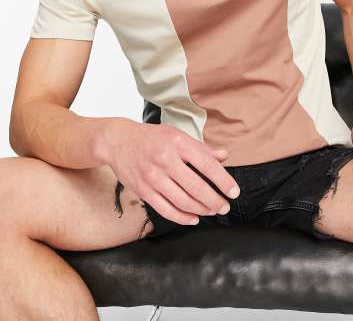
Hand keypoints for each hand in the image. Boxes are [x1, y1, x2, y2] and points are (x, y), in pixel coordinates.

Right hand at [102, 119, 239, 225]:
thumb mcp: (177, 135)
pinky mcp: (143, 191)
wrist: (118, 141)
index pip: (207, 165)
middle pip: (196, 187)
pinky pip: (166, 210)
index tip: (234, 192)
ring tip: (212, 211)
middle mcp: (166, 160)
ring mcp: (153, 177)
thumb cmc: (152, 137)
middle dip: (214, 201)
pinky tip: (193, 218)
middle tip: (225, 207)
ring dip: (201, 210)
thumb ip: (201, 148)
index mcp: (178, 144)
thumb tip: (224, 156)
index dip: (223, 181)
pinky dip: (182, 218)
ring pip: (183, 201)